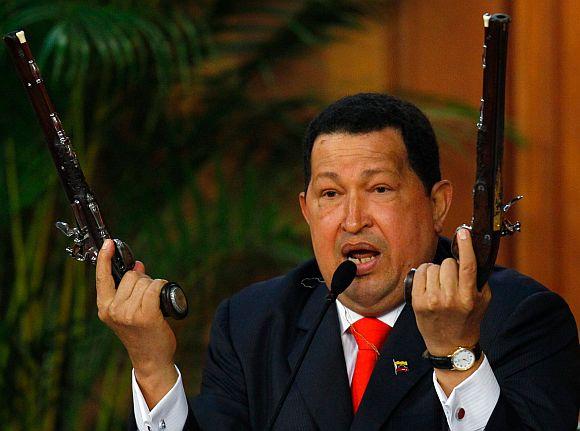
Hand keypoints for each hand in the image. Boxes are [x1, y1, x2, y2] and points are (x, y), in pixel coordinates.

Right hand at [96, 238, 176, 406]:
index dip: (104, 258)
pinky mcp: (145, 315)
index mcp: (105, 308)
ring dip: (154, 286)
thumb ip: (129, 289)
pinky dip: (162, 287)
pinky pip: (155, 286)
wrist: (151, 359)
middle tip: (148, 298)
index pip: (102, 278)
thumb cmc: (142, 333)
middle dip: (143, 280)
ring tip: (154, 305)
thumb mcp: (128, 312)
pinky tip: (163, 300)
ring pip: (144, 280)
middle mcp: (113, 310)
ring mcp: (128, 313)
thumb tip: (138, 265)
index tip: (108, 243)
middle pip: (131, 275)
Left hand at [411, 228, 490, 391]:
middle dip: (450, 267)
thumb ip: (478, 278)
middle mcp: (449, 299)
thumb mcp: (482, 301)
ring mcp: (431, 301)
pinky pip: (420, 273)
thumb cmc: (468, 320)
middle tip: (452, 279)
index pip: (467, 266)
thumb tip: (471, 253)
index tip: (463, 232)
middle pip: (448, 264)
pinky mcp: (418, 302)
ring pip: (432, 267)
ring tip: (440, 284)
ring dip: (436, 271)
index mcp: (468, 297)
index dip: (465, 246)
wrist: (450, 346)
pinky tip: (429, 284)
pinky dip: (425, 274)